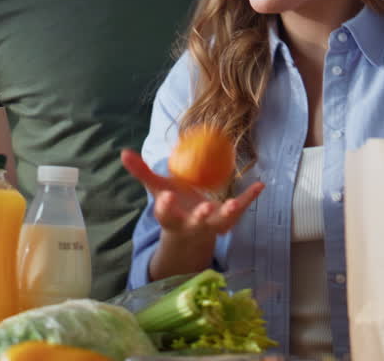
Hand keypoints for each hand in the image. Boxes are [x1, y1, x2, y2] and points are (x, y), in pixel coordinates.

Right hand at [121, 149, 263, 236]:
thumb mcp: (157, 188)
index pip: (166, 214)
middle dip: (201, 217)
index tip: (166, 197)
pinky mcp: (227, 222)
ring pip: (221, 223)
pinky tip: (260, 185)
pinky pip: (240, 211)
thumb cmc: (173, 204)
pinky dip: (250, 198)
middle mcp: (191, 225)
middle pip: (196, 224)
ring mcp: (212, 226)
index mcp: (171, 218)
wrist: (191, 230)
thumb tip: (123, 152)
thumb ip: (142, 172)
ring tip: (235, 203)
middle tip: (205, 209)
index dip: (166, 207)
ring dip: (229, 213)